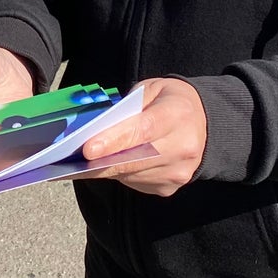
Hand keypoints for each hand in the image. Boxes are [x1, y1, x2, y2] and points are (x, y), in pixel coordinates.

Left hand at [81, 77, 208, 195]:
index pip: (143, 131)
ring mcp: (178, 171)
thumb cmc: (170, 101)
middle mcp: (183, 146)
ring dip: (105, 169)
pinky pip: (135, 183)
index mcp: (178, 114)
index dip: (114, 141)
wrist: (206, 123)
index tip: (88, 149)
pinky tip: (108, 164)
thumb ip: (127, 108)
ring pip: (131, 175)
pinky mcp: (170, 187)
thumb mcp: (152, 90)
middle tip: (71, 161)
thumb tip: (95, 130)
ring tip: (80, 162)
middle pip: (135, 159)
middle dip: (101, 161)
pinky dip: (119, 174)